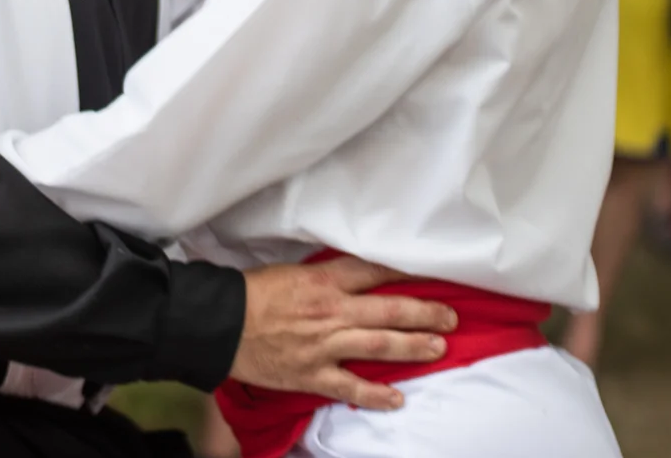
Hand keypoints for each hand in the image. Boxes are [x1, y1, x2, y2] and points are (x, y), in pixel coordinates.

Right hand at [229, 256, 454, 409]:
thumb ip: (327, 276)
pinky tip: (398, 399)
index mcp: (324, 280)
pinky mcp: (312, 374)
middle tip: (450, 316)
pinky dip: (375, 396)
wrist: (220, 323)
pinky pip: (350, 388)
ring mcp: (324, 345)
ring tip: (439, 347)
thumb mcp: (292, 271)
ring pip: (379, 346)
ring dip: (413, 347)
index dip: (407, 273)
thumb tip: (356, 276)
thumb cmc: (252, 293)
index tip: (432, 273)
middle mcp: (331, 312)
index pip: (376, 272)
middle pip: (389, 310)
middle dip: (424, 312)